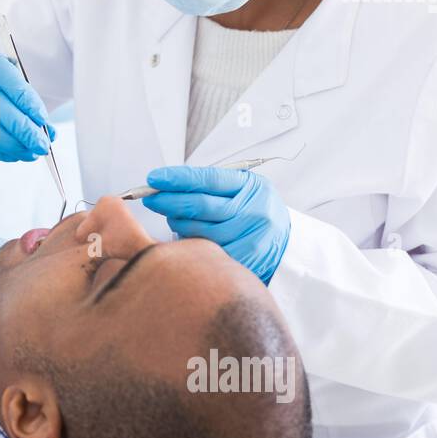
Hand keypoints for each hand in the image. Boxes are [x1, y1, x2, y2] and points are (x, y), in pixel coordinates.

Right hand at [0, 51, 54, 162]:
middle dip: (23, 129)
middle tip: (41, 144)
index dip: (26, 99)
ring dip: (12, 144)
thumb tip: (51, 133)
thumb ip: (30, 109)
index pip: (6, 77)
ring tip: (30, 153)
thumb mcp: (12, 91)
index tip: (42, 119)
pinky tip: (13, 155)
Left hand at [141, 167, 290, 283]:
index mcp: (252, 186)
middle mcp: (253, 210)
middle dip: (168, 200)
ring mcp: (251, 236)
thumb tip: (166, 184)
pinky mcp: (245, 259)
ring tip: (173, 218)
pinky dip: (191, 245)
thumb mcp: (244, 190)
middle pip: (200, 205)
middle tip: (150, 197)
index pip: (208, 179)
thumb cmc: (254, 212)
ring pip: (199, 231)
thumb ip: (212, 186)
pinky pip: (206, 251)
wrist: (286, 246)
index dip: (178, 178)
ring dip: (177, 223)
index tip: (154, 178)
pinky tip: (187, 239)